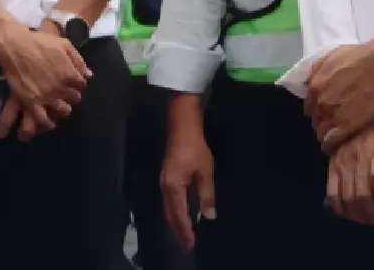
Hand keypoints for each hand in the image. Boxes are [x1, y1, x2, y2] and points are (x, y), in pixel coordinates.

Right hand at [0, 23, 88, 136]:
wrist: (16, 46)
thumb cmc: (40, 42)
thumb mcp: (65, 44)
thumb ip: (79, 61)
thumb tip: (89, 75)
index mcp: (70, 74)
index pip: (82, 85)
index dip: (78, 83)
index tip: (74, 82)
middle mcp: (60, 88)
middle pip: (74, 98)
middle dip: (72, 95)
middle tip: (66, 92)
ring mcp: (46, 96)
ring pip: (62, 110)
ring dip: (63, 108)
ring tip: (60, 106)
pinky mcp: (31, 102)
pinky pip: (43, 119)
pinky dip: (48, 123)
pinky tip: (50, 123)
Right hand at [160, 98, 215, 251]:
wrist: (182, 127)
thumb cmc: (195, 148)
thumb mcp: (205, 172)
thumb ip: (206, 195)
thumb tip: (209, 217)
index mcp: (174, 188)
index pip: (180, 216)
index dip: (186, 231)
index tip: (193, 244)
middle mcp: (165, 189)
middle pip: (170, 216)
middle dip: (179, 232)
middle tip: (188, 246)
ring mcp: (164, 183)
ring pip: (168, 210)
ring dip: (176, 224)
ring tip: (185, 236)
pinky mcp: (166, 179)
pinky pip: (168, 203)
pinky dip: (175, 214)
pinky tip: (182, 216)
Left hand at [305, 39, 373, 152]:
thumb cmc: (359, 56)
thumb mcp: (331, 56)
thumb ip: (316, 70)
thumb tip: (310, 82)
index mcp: (315, 85)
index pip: (309, 106)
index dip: (317, 111)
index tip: (324, 113)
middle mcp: (319, 102)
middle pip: (315, 120)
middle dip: (321, 122)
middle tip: (330, 125)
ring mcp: (332, 115)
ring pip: (321, 132)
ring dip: (325, 134)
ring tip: (332, 138)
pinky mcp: (346, 125)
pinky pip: (332, 140)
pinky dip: (331, 145)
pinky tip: (333, 147)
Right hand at [325, 114, 373, 226]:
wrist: (363, 110)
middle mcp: (357, 157)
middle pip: (361, 194)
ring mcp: (342, 162)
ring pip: (347, 197)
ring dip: (359, 214)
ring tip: (370, 219)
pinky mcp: (331, 165)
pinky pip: (332, 192)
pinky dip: (340, 208)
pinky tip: (350, 214)